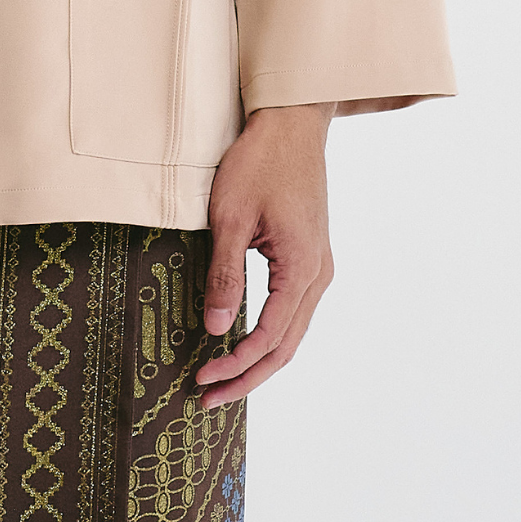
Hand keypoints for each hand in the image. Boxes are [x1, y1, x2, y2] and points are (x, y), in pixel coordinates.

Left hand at [194, 101, 335, 409]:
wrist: (292, 124)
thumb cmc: (260, 163)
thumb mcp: (231, 217)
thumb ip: (225, 275)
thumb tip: (217, 329)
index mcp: (302, 269)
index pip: (270, 337)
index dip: (236, 365)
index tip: (202, 380)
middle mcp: (319, 275)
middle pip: (287, 347)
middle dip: (247, 376)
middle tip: (208, 397)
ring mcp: (319, 266)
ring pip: (293, 332)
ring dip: (259, 359)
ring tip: (222, 379)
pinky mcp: (310, 256)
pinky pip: (293, 310)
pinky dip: (270, 334)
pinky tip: (245, 340)